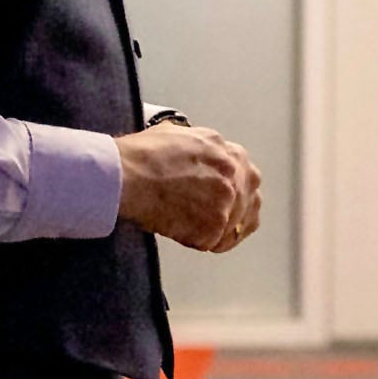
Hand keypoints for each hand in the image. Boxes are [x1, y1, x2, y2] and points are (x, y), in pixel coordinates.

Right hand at [115, 120, 261, 253]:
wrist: (129, 174)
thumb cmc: (144, 155)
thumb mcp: (180, 135)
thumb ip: (202, 149)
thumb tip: (200, 159)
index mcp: (226, 150)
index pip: (245, 176)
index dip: (232, 190)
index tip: (223, 199)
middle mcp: (233, 173)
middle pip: (248, 201)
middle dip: (233, 211)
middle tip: (209, 217)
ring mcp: (227, 200)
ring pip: (235, 225)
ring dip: (218, 229)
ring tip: (192, 226)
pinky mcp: (215, 226)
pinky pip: (216, 243)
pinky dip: (202, 242)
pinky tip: (185, 234)